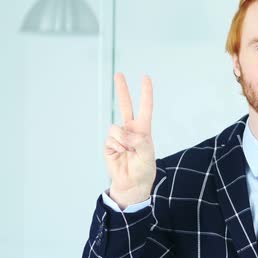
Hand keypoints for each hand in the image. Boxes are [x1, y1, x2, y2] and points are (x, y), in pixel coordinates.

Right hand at [104, 72, 155, 209]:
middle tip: (119, 74)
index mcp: (143, 129)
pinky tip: (121, 155)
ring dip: (123, 141)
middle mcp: (130, 129)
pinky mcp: (109, 144)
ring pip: (116, 129)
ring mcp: (119, 136)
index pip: (145, 107)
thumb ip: (138, 141)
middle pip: (125, 105)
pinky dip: (117, 147)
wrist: (132, 183)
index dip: (145, 92)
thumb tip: (124, 133)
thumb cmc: (144, 168)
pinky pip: (111, 140)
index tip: (145, 77)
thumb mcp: (147, 154)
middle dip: (122, 89)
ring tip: (129, 152)